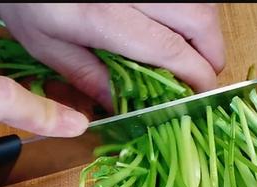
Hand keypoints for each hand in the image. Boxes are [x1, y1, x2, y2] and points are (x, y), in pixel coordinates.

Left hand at [0, 3, 225, 110]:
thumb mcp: (45, 43)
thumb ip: (86, 75)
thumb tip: (121, 105)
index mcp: (104, 16)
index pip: (170, 49)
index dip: (195, 75)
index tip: (199, 94)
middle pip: (199, 19)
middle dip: (212, 52)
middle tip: (202, 72)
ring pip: (200, 1)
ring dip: (204, 29)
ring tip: (190, 50)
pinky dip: (191, 10)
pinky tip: (175, 24)